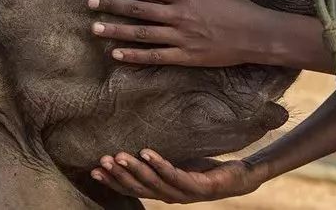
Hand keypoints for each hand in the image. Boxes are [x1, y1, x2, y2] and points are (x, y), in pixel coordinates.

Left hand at [88, 0, 272, 66]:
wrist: (256, 34)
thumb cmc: (235, 9)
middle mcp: (179, 14)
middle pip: (137, 9)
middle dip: (112, 6)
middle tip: (90, 4)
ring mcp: (181, 36)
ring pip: (141, 32)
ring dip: (115, 30)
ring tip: (95, 28)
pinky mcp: (186, 56)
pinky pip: (154, 56)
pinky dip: (134, 55)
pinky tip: (116, 54)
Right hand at [91, 149, 266, 202]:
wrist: (241, 178)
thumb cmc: (208, 169)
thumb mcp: (180, 162)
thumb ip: (161, 159)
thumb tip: (138, 141)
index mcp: (163, 191)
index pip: (133, 189)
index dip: (113, 181)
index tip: (94, 169)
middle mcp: (171, 195)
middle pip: (139, 187)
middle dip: (119, 175)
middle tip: (102, 160)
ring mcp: (185, 193)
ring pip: (154, 183)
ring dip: (134, 169)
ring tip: (118, 155)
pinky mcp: (200, 187)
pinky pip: (175, 175)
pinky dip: (159, 165)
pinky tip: (147, 152)